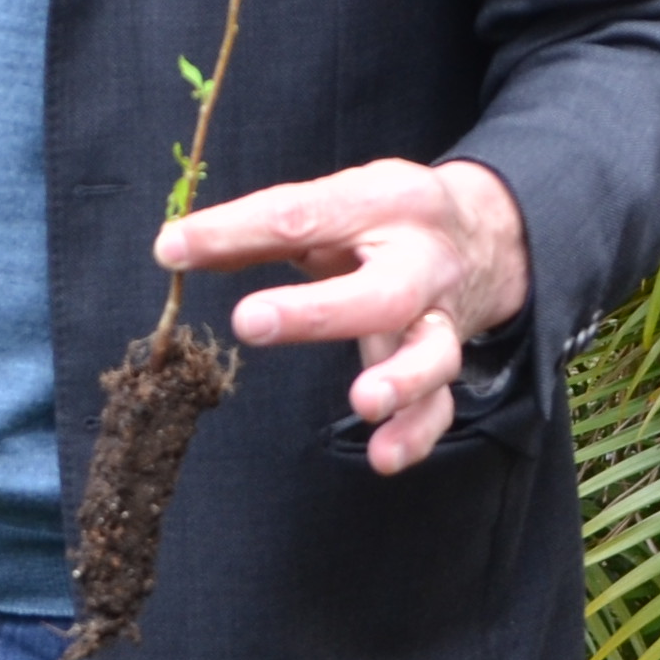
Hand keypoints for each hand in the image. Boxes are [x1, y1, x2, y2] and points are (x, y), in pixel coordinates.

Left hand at [156, 158, 528, 475]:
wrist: (487, 232)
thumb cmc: (385, 219)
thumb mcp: (334, 202)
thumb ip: (262, 228)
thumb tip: (175, 247)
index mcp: (382, 202)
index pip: (302, 215)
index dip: (234, 231)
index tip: (172, 249)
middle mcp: (421, 261)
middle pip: (381, 291)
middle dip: (319, 312)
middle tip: (250, 321)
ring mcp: (441, 316)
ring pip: (432, 353)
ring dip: (399, 382)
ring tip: (362, 403)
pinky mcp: (448, 361)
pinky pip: (440, 405)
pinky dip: (415, 433)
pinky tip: (384, 457)